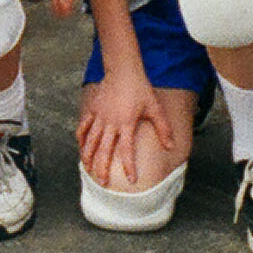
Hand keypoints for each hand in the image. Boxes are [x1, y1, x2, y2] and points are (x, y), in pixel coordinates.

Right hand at [76, 71, 178, 189]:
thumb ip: (163, 128)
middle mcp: (110, 123)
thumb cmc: (140, 89)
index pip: (127, 150)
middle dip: (102, 168)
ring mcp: (99, 116)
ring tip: (87, 169)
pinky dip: (81, 138)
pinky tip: (81, 147)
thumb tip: (171, 147)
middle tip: (102, 183)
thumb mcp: (155, 108)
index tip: (131, 180)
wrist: (123, 70)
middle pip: (104, 150)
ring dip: (88, 156)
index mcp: (126, 123)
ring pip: (91, 141)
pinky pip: (84, 126)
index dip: (129, 166)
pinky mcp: (92, 109)